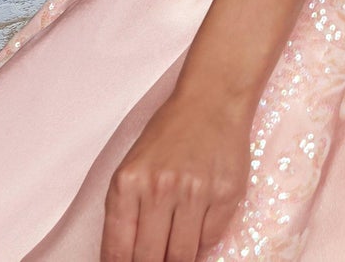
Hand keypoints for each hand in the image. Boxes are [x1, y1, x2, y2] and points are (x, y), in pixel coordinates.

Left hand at [99, 91, 252, 261]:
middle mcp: (159, 188)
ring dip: (179, 256)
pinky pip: (211, 239)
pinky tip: (199, 222)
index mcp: (127, 183)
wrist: (213, 98)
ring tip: (177, 244)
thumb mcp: (133, 167)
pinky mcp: (226, 192)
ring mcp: (195, 191)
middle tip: (157, 254)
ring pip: (182, 255)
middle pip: (150, 260)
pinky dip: (203, 239)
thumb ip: (126, 214)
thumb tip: (126, 261)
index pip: (118, 253)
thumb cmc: (170, 133)